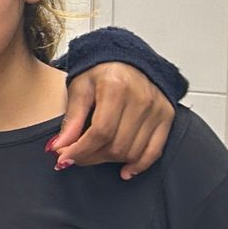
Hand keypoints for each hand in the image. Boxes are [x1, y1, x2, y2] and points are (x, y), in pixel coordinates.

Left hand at [52, 61, 175, 177]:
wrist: (128, 58)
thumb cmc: (100, 71)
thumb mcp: (79, 88)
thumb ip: (71, 118)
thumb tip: (60, 147)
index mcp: (116, 88)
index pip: (100, 132)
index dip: (81, 150)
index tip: (64, 158)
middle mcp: (141, 99)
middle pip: (116, 144)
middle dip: (91, 156)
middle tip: (74, 157)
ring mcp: (157, 109)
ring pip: (133, 151)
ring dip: (110, 161)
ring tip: (93, 156)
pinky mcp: (167, 116)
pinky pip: (155, 150)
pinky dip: (139, 164)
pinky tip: (125, 170)